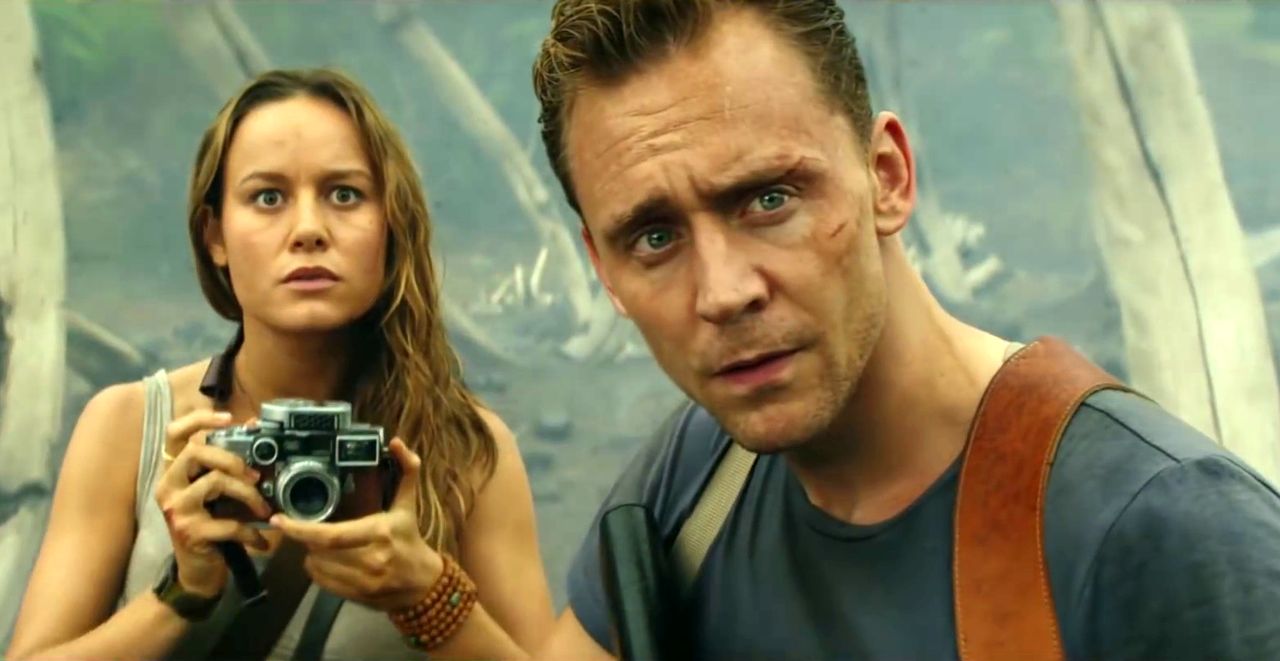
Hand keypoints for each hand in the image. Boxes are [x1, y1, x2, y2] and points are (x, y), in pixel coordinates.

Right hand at [154, 410, 271, 597]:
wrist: (197, 572)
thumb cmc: (211, 525)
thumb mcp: (219, 493)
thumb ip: (229, 465)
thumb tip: (254, 426)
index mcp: (174, 472)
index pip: (173, 435)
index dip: (198, 421)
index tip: (228, 419)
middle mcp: (168, 486)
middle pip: (196, 453)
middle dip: (233, 459)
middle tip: (256, 476)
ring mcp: (176, 509)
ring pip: (216, 483)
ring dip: (249, 495)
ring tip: (265, 510)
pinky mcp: (189, 531)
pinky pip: (229, 523)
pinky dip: (252, 532)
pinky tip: (262, 541)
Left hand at [270, 438, 442, 611]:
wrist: (424, 584)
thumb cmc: (411, 540)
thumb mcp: (408, 505)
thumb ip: (406, 471)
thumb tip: (397, 442)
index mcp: (379, 532)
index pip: (330, 535)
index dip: (300, 529)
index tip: (278, 520)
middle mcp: (370, 559)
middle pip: (318, 550)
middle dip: (307, 538)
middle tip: (308, 528)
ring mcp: (362, 581)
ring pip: (316, 567)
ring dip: (312, 554)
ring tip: (322, 544)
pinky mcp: (356, 596)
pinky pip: (322, 583)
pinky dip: (317, 570)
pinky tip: (327, 561)